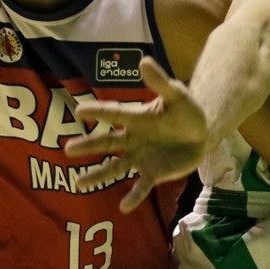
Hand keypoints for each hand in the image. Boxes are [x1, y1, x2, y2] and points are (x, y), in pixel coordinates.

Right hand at [65, 57, 208, 212]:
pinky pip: (141, 186)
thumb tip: (143, 61)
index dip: (97, 111)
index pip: (113, 113)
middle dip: (88, 146)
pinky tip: (123, 207)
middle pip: (107, 142)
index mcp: (136, 118)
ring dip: (98, 175)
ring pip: (115, 167)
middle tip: (67, 150)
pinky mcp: (153, 173)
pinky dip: (133, 197)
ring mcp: (141, 157)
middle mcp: (133, 139)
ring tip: (79, 184)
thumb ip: (160, 82)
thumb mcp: (177, 95)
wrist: (202, 134)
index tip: (78, 110)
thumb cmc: (186, 111)